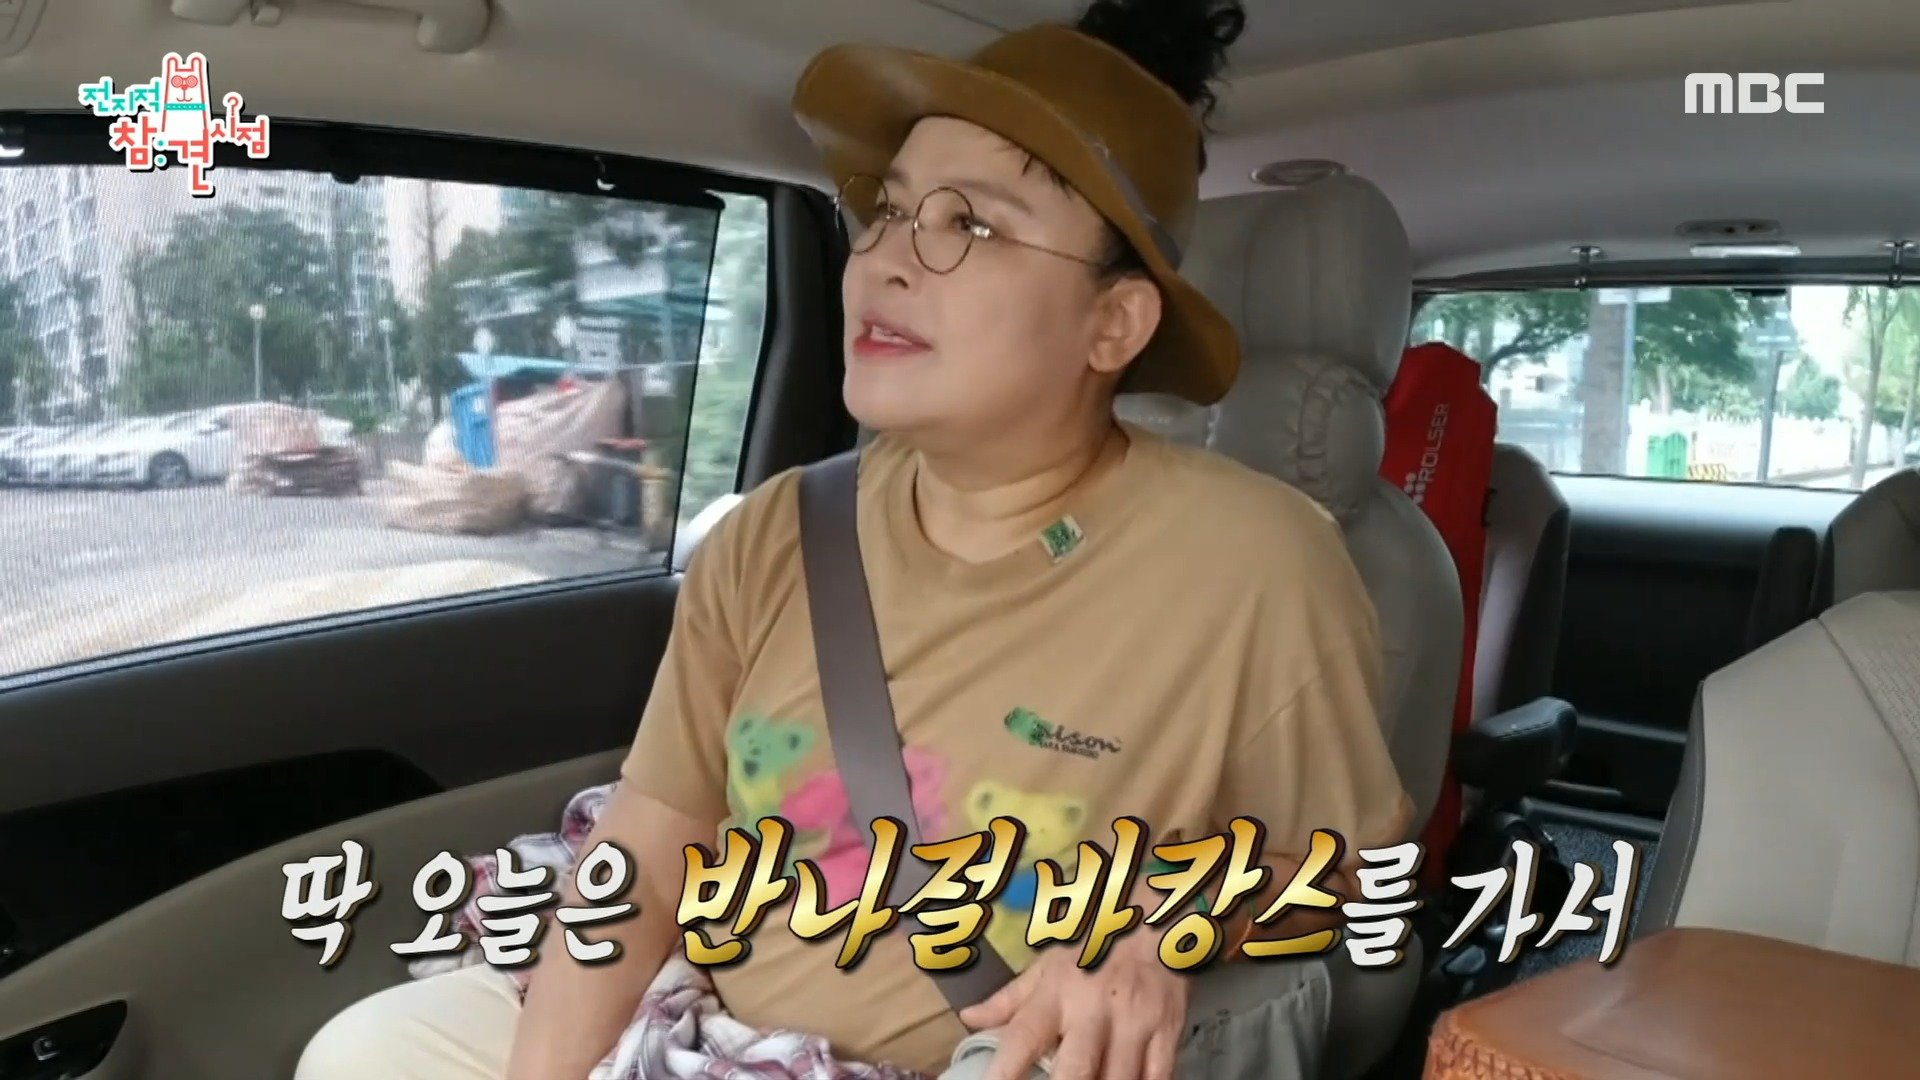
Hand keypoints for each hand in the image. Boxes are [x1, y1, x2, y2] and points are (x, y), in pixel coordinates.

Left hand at [956, 933, 1188, 1079]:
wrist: (1153, 919)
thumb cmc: (1092, 945)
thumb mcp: (1047, 964)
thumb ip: (1008, 999)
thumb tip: (968, 1019)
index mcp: (1056, 992)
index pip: (1022, 1037)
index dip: (1003, 1072)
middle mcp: (1093, 1009)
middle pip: (1074, 1070)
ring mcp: (1134, 1023)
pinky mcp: (1167, 1032)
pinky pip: (1157, 1078)